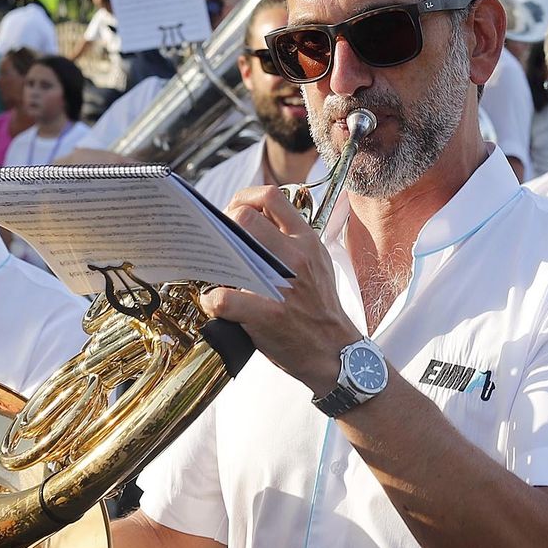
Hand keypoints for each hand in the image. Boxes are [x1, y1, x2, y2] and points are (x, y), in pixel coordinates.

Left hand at [199, 186, 359, 396]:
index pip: (271, 197)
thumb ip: (290, 239)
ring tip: (214, 270)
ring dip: (214, 260)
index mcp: (306, 241)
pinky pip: (222, 297)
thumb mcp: (316, 262)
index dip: (244, 199)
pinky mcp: (267, 314)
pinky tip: (215, 304)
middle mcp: (295, 257)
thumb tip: (253, 221)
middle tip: (217, 243)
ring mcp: (281, 285)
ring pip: (231, 251)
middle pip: (244, 218)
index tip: (234, 213)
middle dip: (222, 226)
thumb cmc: (320, 307)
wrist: (335, 351)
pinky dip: (212, 300)